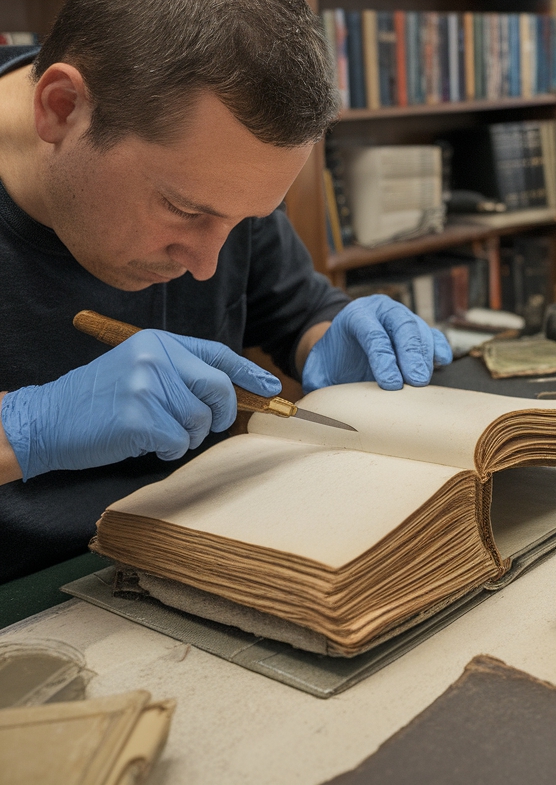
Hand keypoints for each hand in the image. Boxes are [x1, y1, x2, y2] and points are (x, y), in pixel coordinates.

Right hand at [0, 330, 280, 479]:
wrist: (47, 418)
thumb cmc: (100, 399)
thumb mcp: (140, 367)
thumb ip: (181, 372)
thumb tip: (233, 391)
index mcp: (159, 341)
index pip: (217, 354)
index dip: (249, 373)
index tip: (272, 388)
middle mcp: (156, 358)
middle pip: (218, 388)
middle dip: (222, 413)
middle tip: (211, 426)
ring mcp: (147, 386)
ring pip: (199, 419)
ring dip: (188, 435)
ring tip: (160, 431)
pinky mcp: (139, 417)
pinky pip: (178, 441)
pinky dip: (169, 449)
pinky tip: (147, 442)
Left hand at [302, 295, 452, 391]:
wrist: (341, 348)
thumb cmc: (332, 362)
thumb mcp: (318, 370)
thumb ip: (317, 384)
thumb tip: (316, 413)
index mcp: (356, 315)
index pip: (373, 333)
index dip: (383, 358)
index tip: (391, 384)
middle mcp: (382, 311)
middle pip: (402, 326)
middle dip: (410, 355)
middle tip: (415, 381)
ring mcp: (402, 318)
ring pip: (419, 329)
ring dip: (424, 356)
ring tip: (423, 381)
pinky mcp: (418, 330)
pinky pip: (433, 335)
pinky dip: (438, 348)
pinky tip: (440, 362)